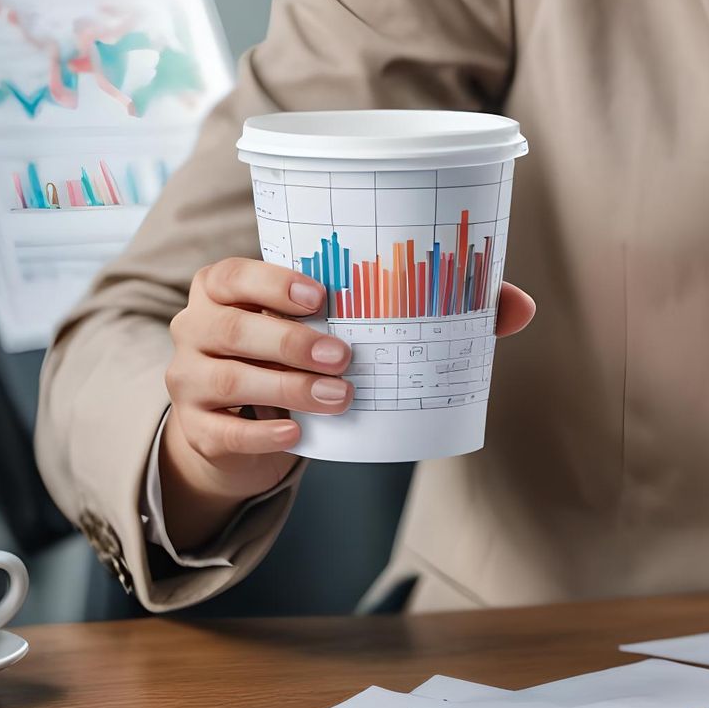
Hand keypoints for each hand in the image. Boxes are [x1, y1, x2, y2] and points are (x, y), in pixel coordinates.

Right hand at [160, 257, 535, 548]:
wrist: (242, 422)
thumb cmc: (304, 354)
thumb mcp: (347, 326)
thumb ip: (427, 310)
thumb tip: (518, 307)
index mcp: (228, 286)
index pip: (235, 273)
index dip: (272, 280)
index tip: (322, 293)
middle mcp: (198, 326)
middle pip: (231, 327)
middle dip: (290, 340)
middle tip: (345, 356)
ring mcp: (190, 379)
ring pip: (227, 377)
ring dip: (286, 386)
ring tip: (340, 395)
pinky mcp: (197, 428)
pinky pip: (221, 429)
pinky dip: (262, 431)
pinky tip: (299, 435)